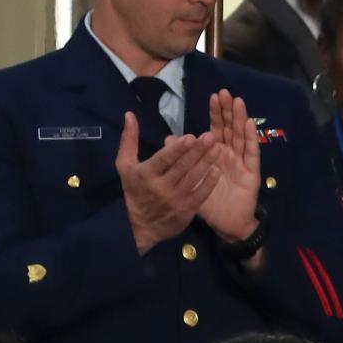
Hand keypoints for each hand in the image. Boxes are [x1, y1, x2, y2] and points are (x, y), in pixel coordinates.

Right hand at [115, 113, 214, 253]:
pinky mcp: (186, 211)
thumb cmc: (134, 191)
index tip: (191, 136)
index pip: (163, 159)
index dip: (177, 149)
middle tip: (211, 136)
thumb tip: (129, 114)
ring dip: (206, 162)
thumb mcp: (125, 165)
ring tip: (218, 148)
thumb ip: (128, 140)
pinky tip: (217, 170)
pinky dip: (209, 183)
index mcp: (146, 174)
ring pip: (193, 178)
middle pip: (182, 167)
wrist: (141, 227)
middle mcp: (161, 187)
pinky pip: (200, 195)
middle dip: (197, 151)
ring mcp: (175, 200)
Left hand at [196, 90, 263, 245]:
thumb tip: (168, 139)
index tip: (213, 96)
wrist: (226, 223)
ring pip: (241, 136)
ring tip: (237, 101)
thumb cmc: (210, 201)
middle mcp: (230, 154)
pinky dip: (251, 138)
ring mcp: (242, 162)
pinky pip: (252, 153)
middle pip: (230, 128)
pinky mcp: (252, 173)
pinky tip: (249, 123)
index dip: (215, 113)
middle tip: (225, 92)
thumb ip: (181, 159)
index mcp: (217, 153)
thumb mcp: (191, 178)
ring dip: (239, 118)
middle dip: (228, 110)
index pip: (216, 128)